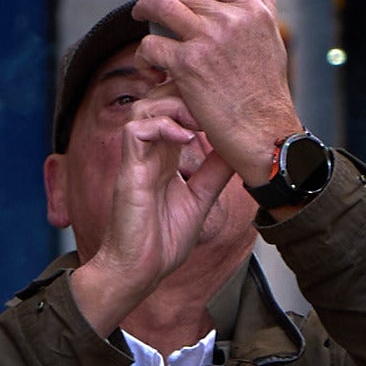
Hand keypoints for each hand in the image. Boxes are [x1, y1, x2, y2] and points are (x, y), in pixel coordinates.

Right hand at [68, 105, 257, 344]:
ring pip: (146, 106)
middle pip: (159, 99)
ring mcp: (137, 158)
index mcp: (164, 157)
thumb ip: (215, 171)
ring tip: (200, 122)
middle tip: (214, 109)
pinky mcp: (128, 169)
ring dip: (175, 106)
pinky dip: (163, 125)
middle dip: (186, 95)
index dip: (195, 103)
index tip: (222, 112)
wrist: (140, 271)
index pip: (175, 112)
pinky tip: (186, 138)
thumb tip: (238, 150)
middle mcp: (149, 152)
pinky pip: (136, 129)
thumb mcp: (201, 198)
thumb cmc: (164, 242)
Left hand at [117, 0, 307, 186]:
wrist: (264, 131)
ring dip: (141, 5)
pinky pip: (153, 45)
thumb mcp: (272, 37)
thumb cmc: (267, 90)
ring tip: (134, 10)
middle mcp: (229, 19)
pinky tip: (147, 59)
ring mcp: (207, 40)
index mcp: (250, 10)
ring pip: (161, 7)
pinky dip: (145, 51)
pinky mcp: (187, 66)